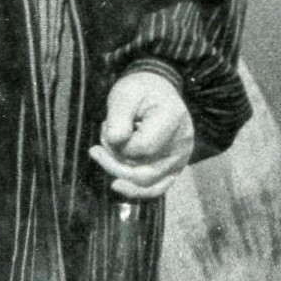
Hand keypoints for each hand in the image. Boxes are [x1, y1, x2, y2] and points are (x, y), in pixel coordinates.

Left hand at [89, 69, 193, 200]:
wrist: (158, 90)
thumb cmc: (139, 90)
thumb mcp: (124, 94)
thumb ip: (118, 117)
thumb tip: (115, 142)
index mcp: (172, 118)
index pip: (142, 147)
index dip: (119, 145)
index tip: (108, 128)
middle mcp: (182, 143)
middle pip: (144, 171)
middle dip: (114, 161)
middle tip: (98, 145)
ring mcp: (180, 158)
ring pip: (148, 183)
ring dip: (120, 172)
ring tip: (102, 156)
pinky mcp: (175, 168)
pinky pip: (157, 188)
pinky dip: (136, 190)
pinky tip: (118, 184)